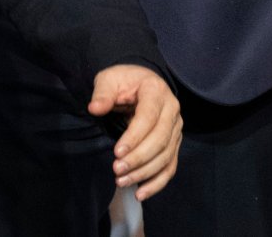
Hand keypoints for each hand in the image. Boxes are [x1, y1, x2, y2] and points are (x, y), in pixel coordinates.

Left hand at [88, 65, 181, 200]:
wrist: (140, 83)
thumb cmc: (123, 82)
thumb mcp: (109, 79)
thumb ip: (103, 93)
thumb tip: (95, 108)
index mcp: (156, 91)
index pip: (149, 118)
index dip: (134, 137)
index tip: (117, 152)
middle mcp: (172, 110)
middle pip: (160, 140)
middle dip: (138, 159)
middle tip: (117, 170)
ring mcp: (176, 128)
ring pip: (166, 156)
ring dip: (145, 173)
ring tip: (122, 182)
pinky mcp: (174, 143)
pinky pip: (170, 166)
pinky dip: (157, 182)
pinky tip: (140, 193)